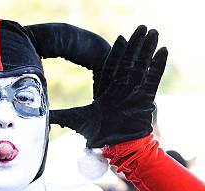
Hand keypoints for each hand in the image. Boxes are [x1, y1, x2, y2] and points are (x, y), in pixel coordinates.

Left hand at [50, 25, 166, 148]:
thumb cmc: (97, 137)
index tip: (121, 38)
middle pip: (129, 62)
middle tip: (142, 27)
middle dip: (135, 45)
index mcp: (106, 92)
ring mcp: (134, 93)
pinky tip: (163, 51)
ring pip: (142, 66)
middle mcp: (121, 89)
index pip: (111, 67)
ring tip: (153, 32)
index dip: (116, 53)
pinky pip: (152, 79)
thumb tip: (41, 114)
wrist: (116, 148)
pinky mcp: (145, 99)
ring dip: (147, 49)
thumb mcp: (75, 121)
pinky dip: (157, 66)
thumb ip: (59, 116)